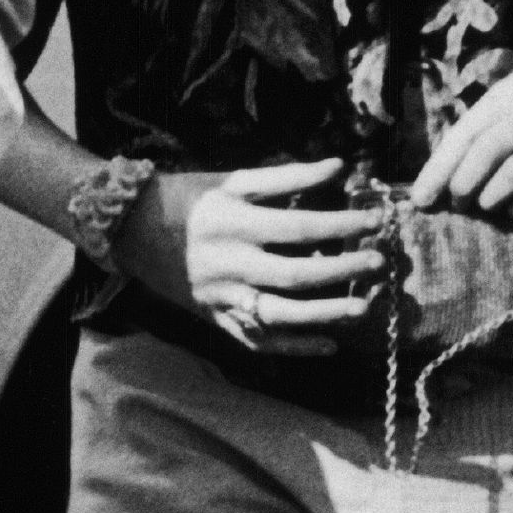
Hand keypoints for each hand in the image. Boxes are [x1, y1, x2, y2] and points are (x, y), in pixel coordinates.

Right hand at [118, 159, 383, 355]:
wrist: (133, 232)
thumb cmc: (189, 198)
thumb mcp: (234, 180)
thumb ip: (287, 175)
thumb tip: (339, 165)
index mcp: (235, 225)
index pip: (299, 227)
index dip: (341, 225)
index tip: (375, 220)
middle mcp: (229, 265)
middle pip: (296, 274)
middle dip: (343, 270)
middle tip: (379, 262)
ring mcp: (223, 298)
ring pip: (280, 315)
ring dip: (324, 315)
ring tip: (362, 309)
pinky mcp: (218, 320)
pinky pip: (259, 340)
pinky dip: (294, 347)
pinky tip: (328, 345)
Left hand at [409, 68, 512, 219]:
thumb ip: (485, 131)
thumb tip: (440, 178)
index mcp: (511, 92)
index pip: (465, 132)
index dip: (438, 168)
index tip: (420, 198)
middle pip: (484, 152)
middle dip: (461, 185)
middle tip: (455, 204)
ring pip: (510, 176)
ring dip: (489, 199)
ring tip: (486, 205)